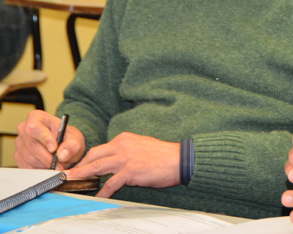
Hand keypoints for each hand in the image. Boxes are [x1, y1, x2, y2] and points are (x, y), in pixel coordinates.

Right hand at [15, 110, 85, 169]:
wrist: (64, 145)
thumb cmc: (67, 139)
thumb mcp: (75, 140)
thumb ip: (71, 146)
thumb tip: (62, 155)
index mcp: (37, 117)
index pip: (34, 128)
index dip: (44, 139)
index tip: (54, 148)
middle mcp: (24, 129)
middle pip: (32, 146)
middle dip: (48, 158)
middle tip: (60, 164)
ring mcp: (20, 143)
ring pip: (30, 158)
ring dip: (45, 164)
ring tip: (57, 164)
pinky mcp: (18, 156)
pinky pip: (27, 166)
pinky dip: (40, 169)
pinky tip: (49, 165)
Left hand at [64, 132, 179, 197]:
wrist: (179, 159)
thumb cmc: (163, 155)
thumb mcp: (141, 146)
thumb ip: (126, 151)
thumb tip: (114, 161)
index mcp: (124, 139)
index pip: (99, 148)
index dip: (86, 158)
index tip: (77, 166)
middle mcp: (122, 145)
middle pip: (93, 155)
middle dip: (78, 166)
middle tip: (67, 174)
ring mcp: (126, 158)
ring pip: (97, 167)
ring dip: (82, 175)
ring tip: (71, 181)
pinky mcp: (131, 170)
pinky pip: (111, 183)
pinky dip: (103, 192)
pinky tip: (98, 198)